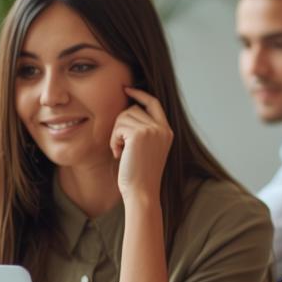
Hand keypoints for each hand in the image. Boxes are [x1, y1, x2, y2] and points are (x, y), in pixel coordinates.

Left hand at [111, 88, 172, 203]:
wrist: (142, 192)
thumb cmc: (140, 175)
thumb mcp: (147, 149)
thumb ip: (144, 130)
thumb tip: (129, 108)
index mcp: (167, 131)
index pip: (153, 102)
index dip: (140, 94)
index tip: (127, 89)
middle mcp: (162, 128)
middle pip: (133, 109)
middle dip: (120, 125)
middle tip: (119, 145)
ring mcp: (153, 130)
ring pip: (123, 116)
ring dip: (116, 134)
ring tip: (120, 152)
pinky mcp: (140, 134)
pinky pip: (118, 126)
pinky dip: (113, 140)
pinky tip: (118, 154)